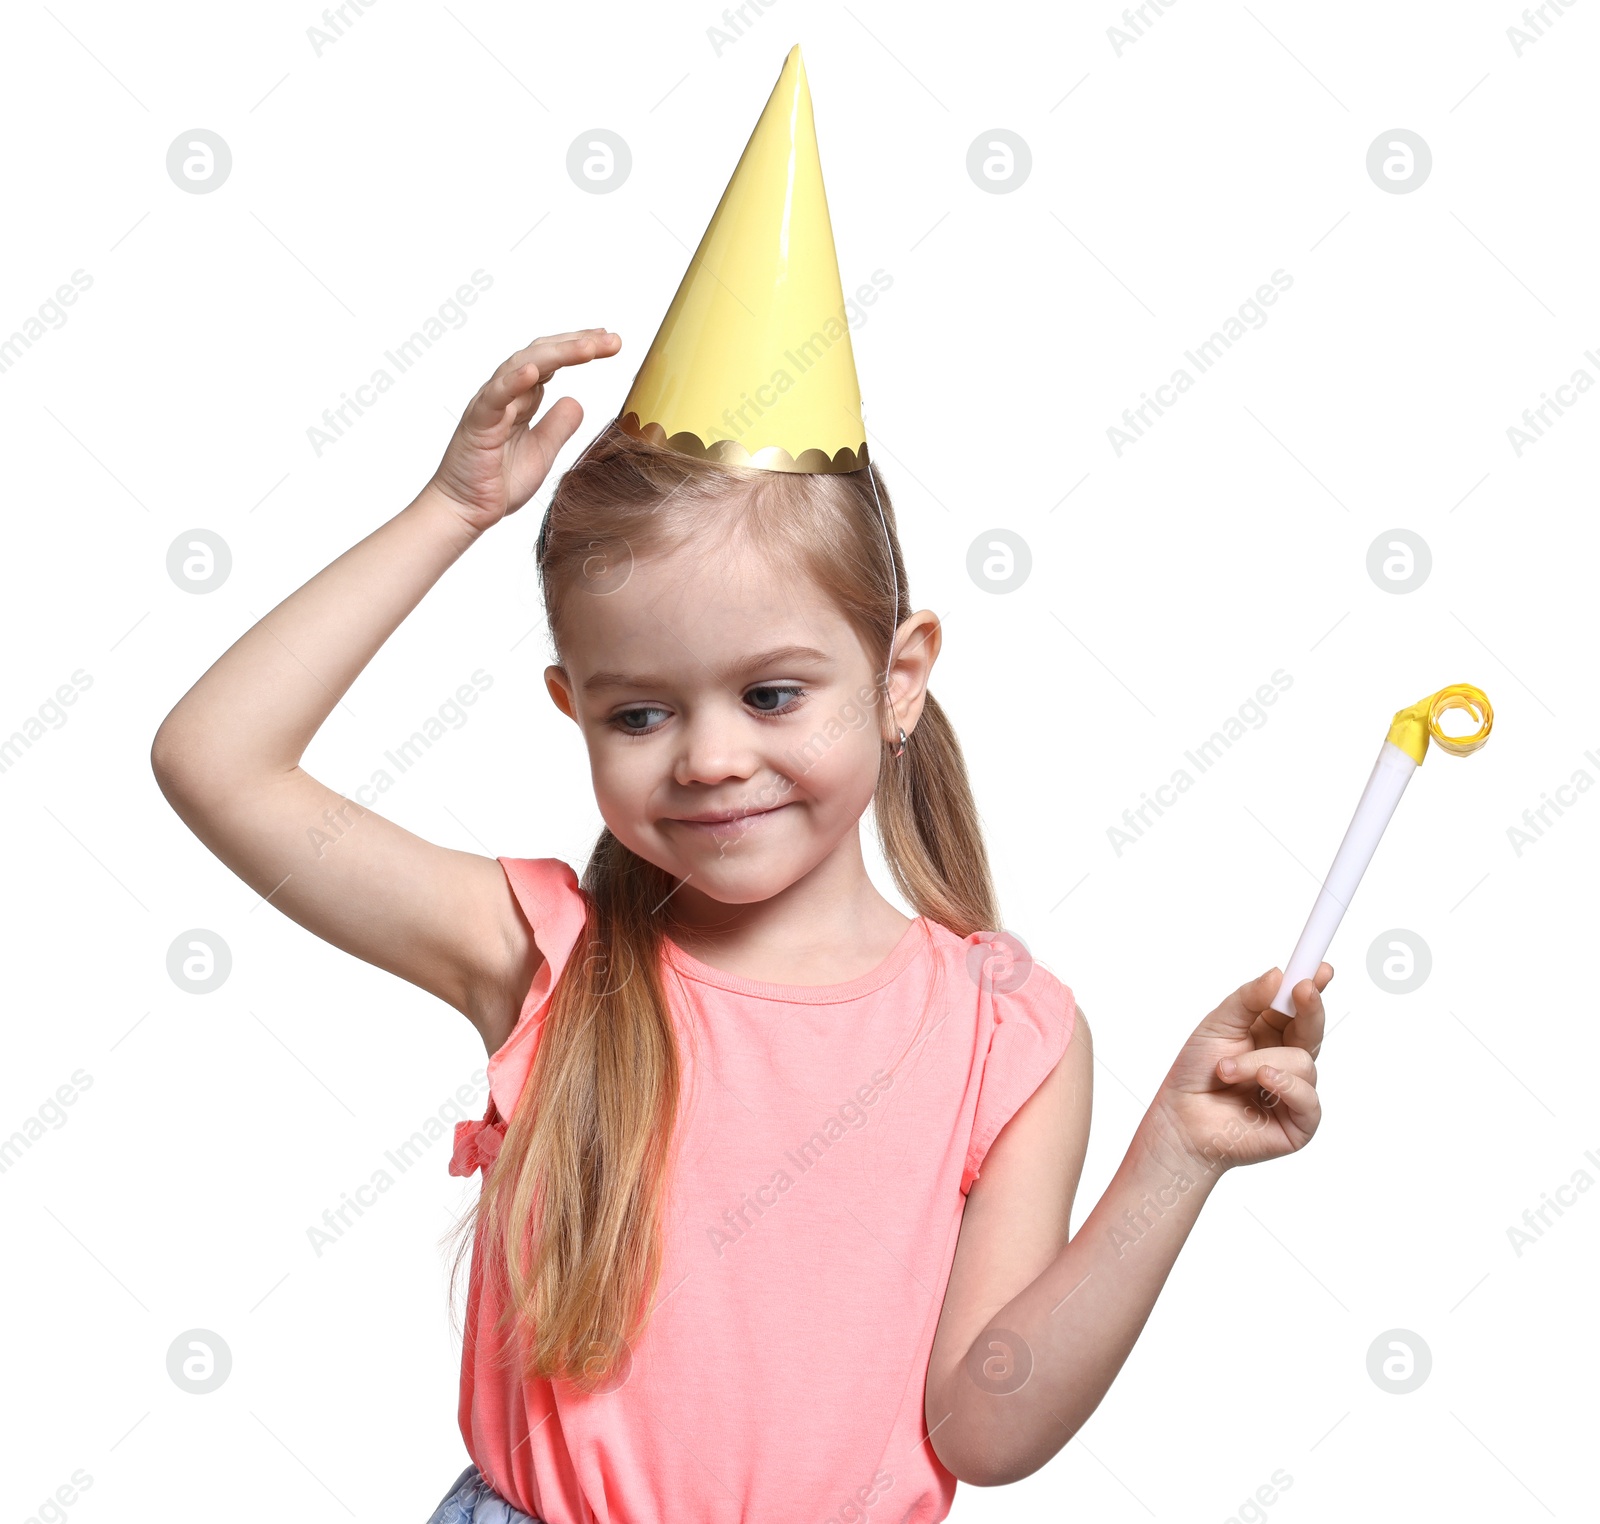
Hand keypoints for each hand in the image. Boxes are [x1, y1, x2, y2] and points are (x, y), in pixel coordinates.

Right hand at [427, 328, 621, 532]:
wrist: (466, 510)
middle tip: (612, 339)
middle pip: (542, 355)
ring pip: (522, 365)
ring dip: (557, 353)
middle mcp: (505, 394)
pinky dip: (514, 380)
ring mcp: (491, 405)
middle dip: (577, 344)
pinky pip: (496, 396)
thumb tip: (576, 401)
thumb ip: (558, 426)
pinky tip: (535, 369)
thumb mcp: (542, 452)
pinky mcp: (478, 423)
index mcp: (522, 400)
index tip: (611, 342)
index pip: (552, 363)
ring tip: (588, 348)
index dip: (579, 349)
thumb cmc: (496, 483)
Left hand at [1143, 964, 1330, 1177]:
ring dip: (1261, 1061)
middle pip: (1313, 1028)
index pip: (1299, 1007)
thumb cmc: (1195, 1074)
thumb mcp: (1218, 1025)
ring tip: (1227, 1070)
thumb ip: (1248, 1000)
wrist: (1180, 1119)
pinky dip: (1285, 1085)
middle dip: (1310, 1007)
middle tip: (1303, 990)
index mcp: (1270, 1033)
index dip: (1313, 987)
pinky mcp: (1299, 1123)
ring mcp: (1295, 1090)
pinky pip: (1308, 1098)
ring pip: (1303, 1061)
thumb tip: (1278, 975)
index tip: (1321, 967)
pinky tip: (1262, 1082)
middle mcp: (1286, 1059)